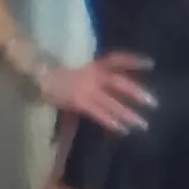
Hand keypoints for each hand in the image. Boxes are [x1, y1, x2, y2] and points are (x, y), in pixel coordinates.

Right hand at [40, 52, 156, 133]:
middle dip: (136, 92)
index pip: (117, 59)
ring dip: (128, 114)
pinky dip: (111, 122)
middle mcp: (92, 75)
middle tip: (154, 102)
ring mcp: (86, 89)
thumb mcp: (75, 70)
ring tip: (143, 124)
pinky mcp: (79, 102)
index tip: (151, 63)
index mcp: (92, 65)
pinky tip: (123, 130)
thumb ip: (90, 76)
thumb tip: (105, 81)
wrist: (34, 75)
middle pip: (119, 82)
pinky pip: (99, 113)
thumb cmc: (52, 74)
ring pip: (112, 102)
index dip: (134, 60)